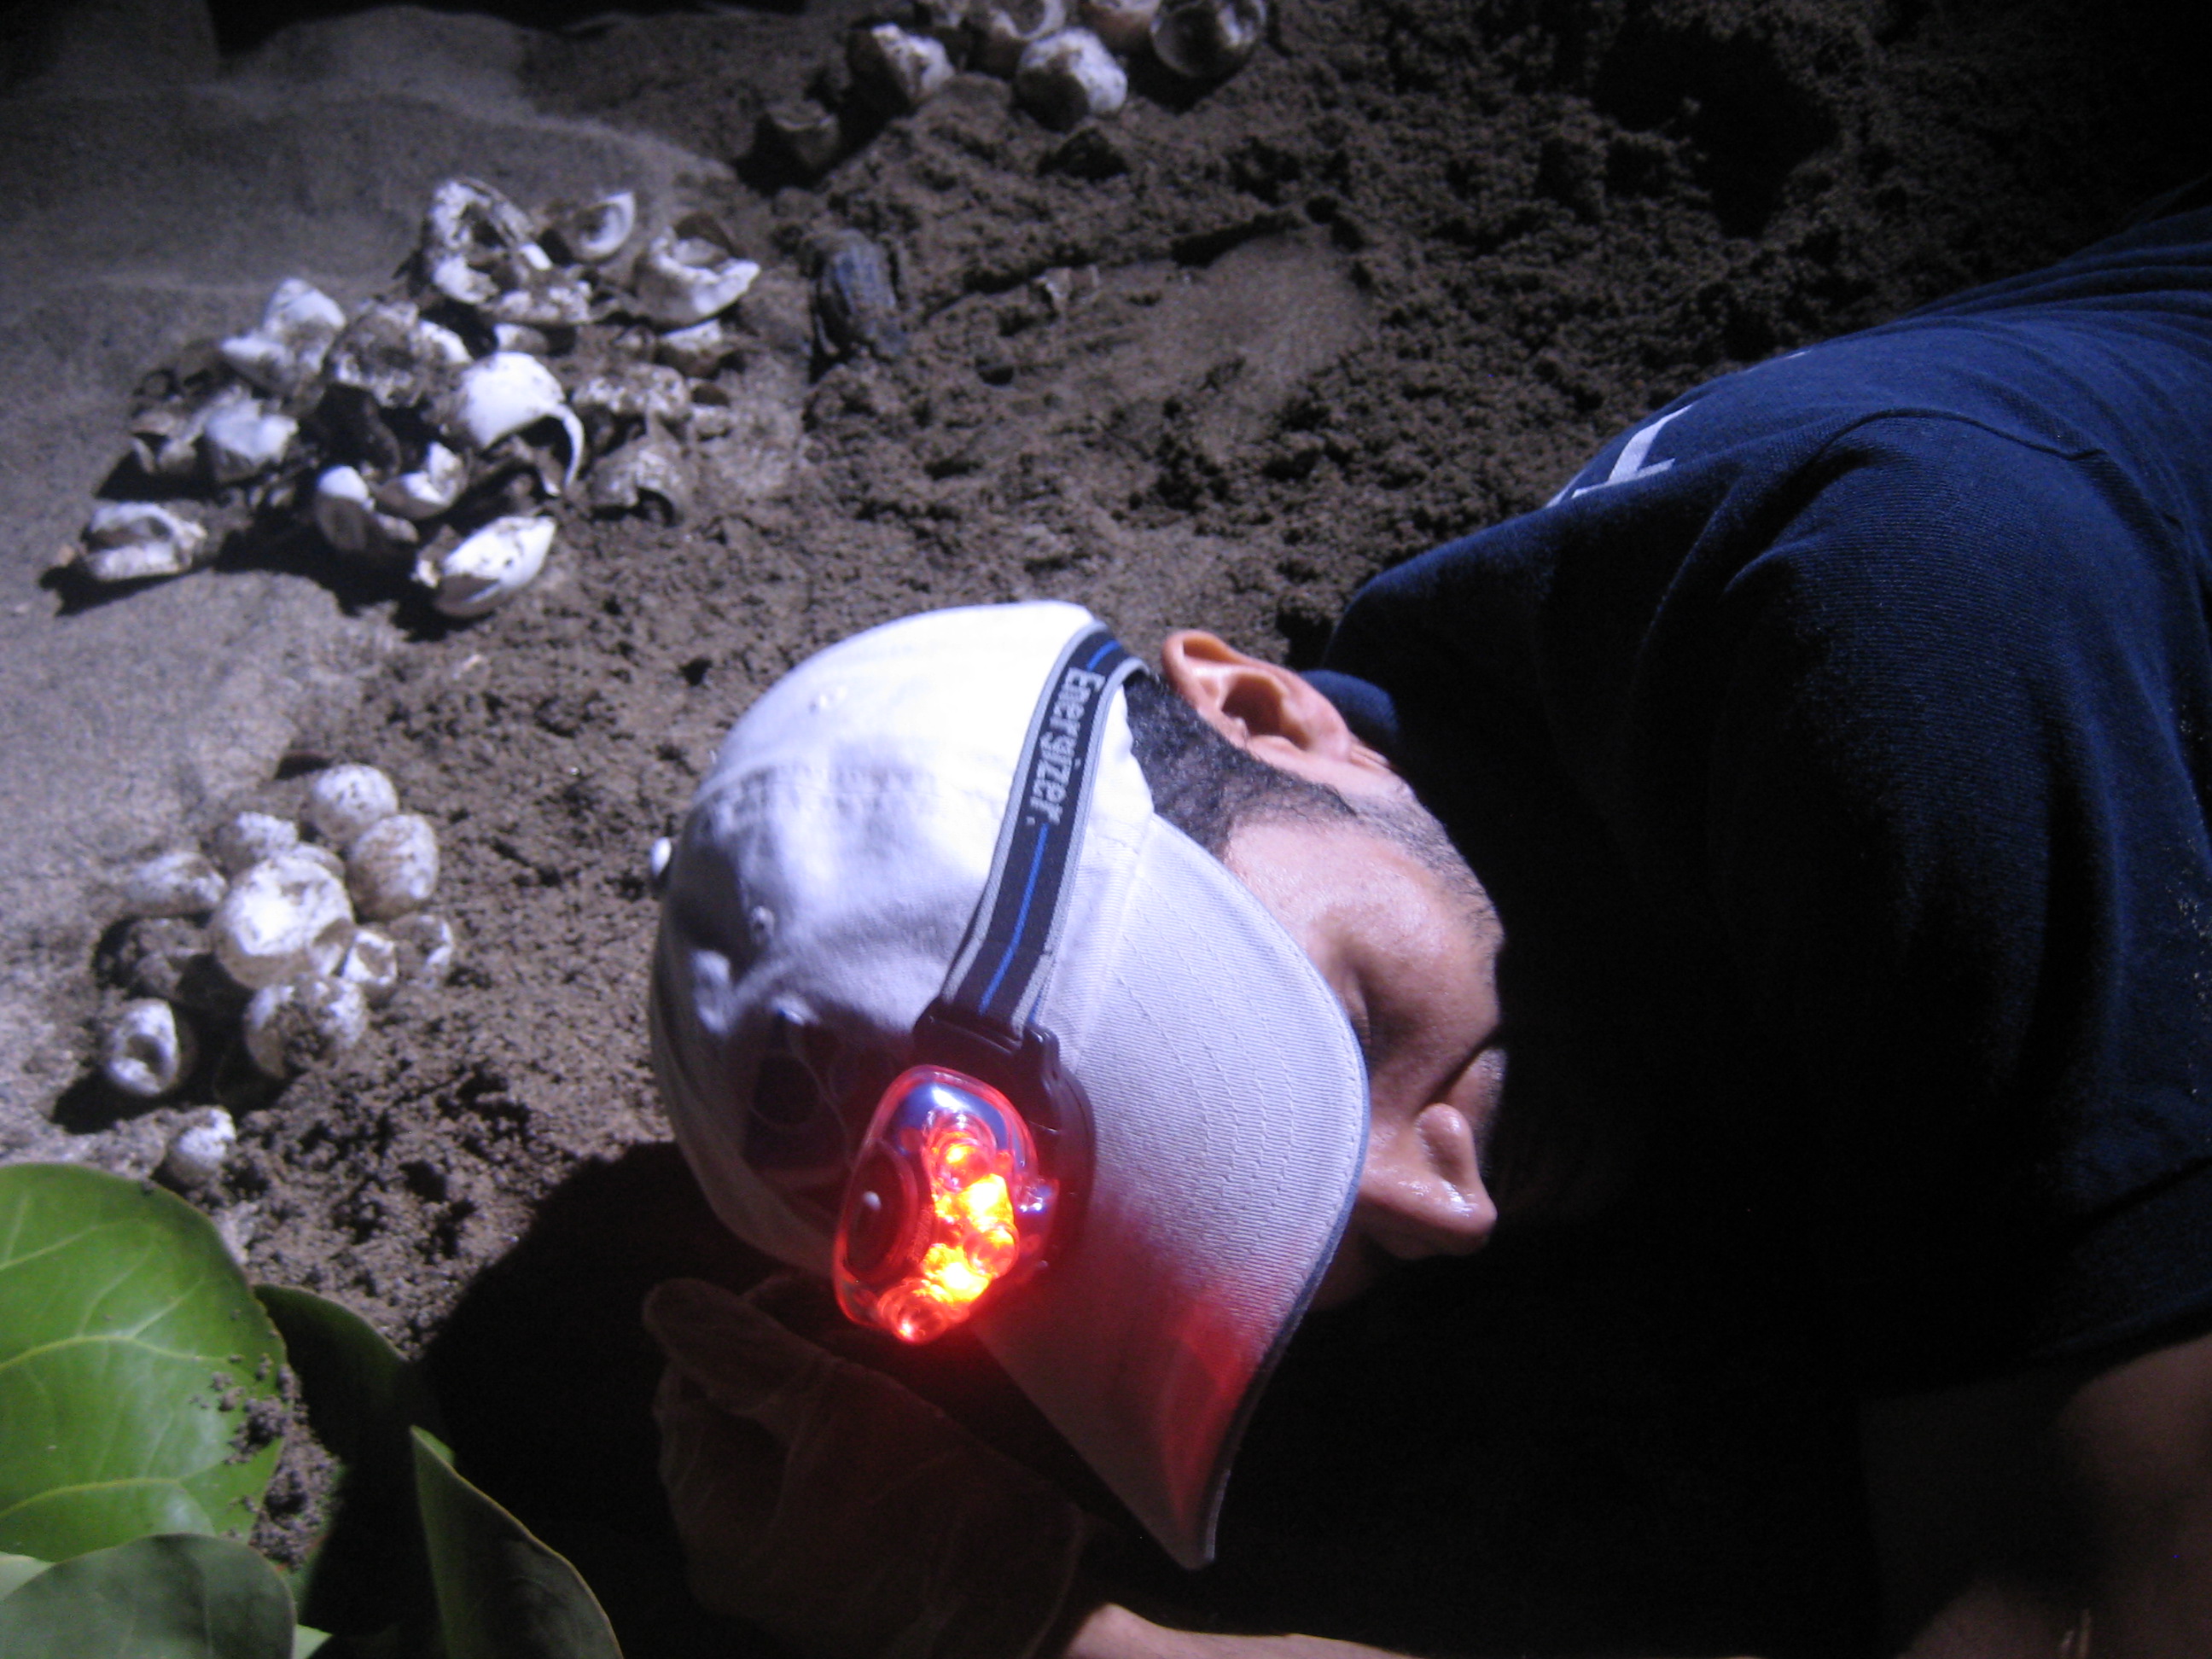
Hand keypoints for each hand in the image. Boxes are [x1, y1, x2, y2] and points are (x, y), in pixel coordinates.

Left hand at [645, 1276, 1096, 1658]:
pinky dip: (859, 1428)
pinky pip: (829, 1471)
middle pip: (737, 1412)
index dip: (738, 1327)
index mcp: (710, 1517)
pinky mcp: (847, 1555)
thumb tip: (661, 1304)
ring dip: (834, 1386)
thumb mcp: (834, 1406)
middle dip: (794, 1354)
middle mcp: (737, 1546)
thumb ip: (746, 1351)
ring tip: (895, 1368)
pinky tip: (908, 1413)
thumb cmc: (924, 1513)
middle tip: (861, 1329)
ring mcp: (793, 1556)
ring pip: (788, 1436)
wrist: (1029, 1613)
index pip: (688, 1389)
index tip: (803, 1292)